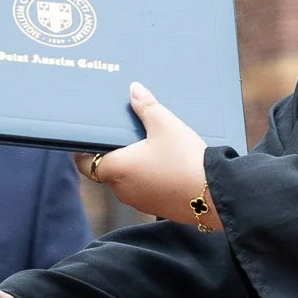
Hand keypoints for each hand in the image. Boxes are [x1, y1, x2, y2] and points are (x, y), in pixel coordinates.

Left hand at [76, 82, 214, 226]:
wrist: (215, 195)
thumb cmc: (185, 159)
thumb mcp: (165, 125)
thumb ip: (146, 106)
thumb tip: (133, 89)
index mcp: (117, 169)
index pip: (85, 164)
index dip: (82, 151)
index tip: (86, 139)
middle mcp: (122, 190)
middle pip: (108, 169)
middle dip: (114, 153)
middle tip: (124, 134)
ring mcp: (140, 202)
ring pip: (127, 180)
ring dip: (133, 165)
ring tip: (148, 145)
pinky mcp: (157, 208)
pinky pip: (145, 189)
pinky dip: (149, 177)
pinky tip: (166, 163)